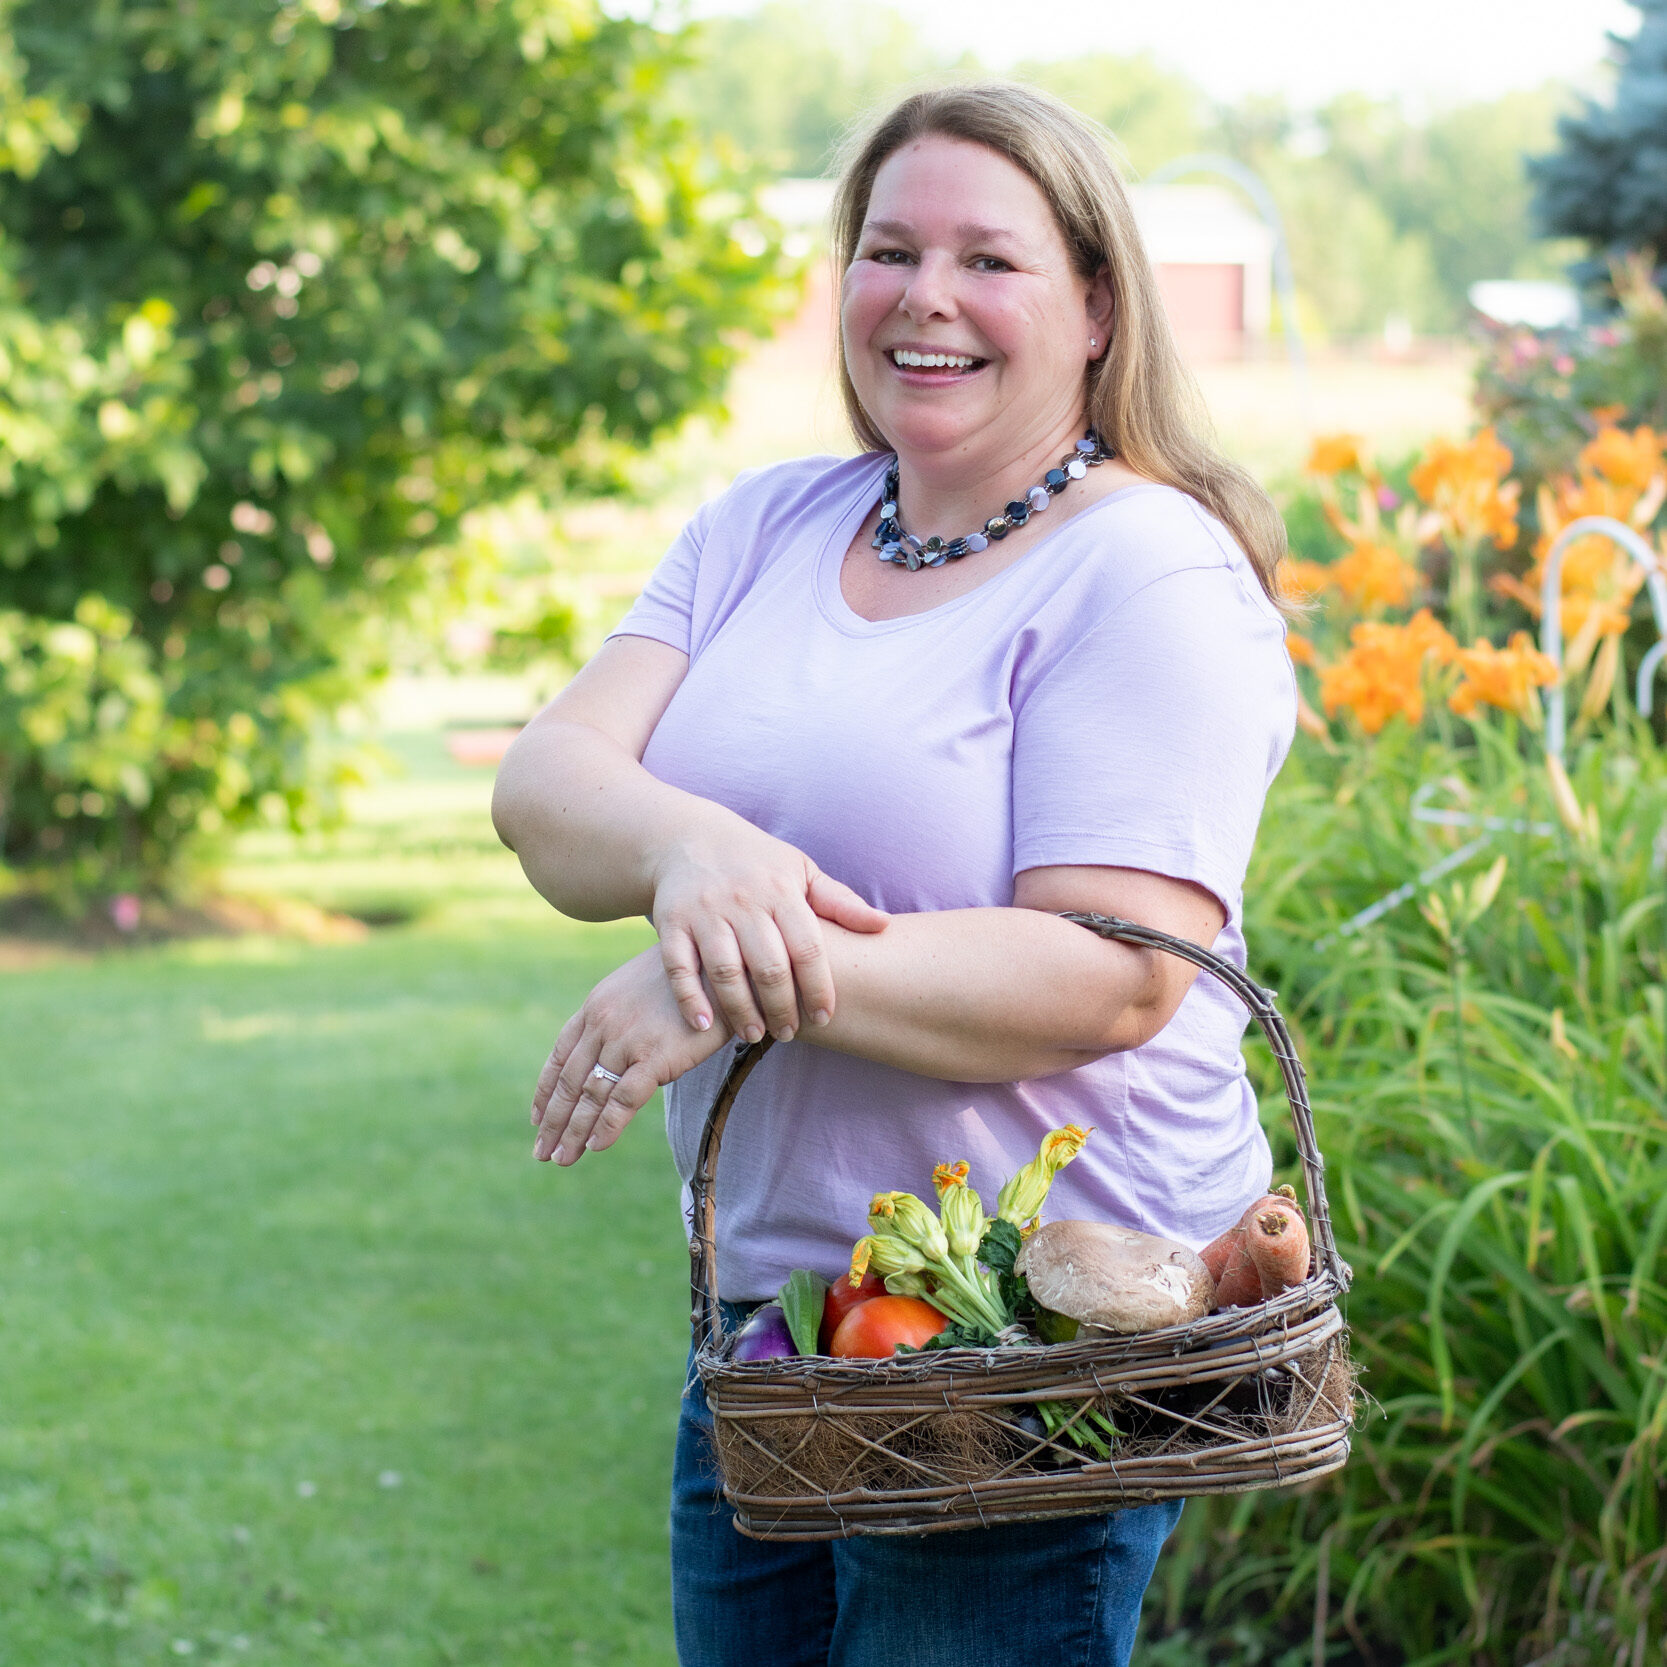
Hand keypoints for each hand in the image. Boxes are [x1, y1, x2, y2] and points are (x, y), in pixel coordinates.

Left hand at [530, 948, 732, 1165]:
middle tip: (541, 1153)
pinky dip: (606, 1125)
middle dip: (553, 1121)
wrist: (720, 966)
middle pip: (569, 1081)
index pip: (560, 1056)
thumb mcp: (638, 991)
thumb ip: (619, 1023)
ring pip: (590, 1095)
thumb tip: (616, 1060)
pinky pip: (623, 1098)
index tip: (536, 1118)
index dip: (545, 1091)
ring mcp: (626, 1040)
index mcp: (595, 1007)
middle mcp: (603, 1024)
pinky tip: (595, 1146)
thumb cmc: (686, 980)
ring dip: (573, 1131)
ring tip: (561, 1158)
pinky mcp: (655, 1057)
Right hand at [651, 823, 887, 1042]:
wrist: (688, 837)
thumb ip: (840, 902)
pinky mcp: (671, 923)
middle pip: (768, 966)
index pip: (807, 947)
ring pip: (726, 971)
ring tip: (754, 1034)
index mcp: (781, 890)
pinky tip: (705, 1024)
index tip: (824, 1016)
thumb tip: (884, 926)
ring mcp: (704, 912)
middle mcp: (743, 901)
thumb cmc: (757, 862)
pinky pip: (679, 967)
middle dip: (782, 1007)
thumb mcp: (800, 871)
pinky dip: (690, 998)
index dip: (818, 987)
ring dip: (741, 1009)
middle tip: (788, 1034)